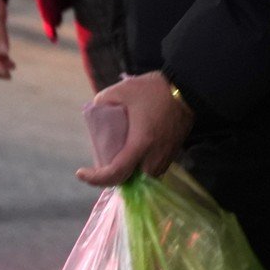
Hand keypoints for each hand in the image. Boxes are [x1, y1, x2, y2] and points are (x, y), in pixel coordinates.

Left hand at [77, 71, 195, 185]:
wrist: (188, 91)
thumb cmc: (155, 90)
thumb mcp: (123, 90)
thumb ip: (102, 100)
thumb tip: (93, 112)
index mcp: (141, 143)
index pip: (116, 173)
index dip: (96, 178)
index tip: (81, 172)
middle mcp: (154, 157)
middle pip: (128, 179)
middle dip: (112, 175)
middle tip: (100, 161)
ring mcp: (165, 158)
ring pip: (141, 177)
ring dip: (127, 171)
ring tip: (116, 155)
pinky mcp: (172, 156)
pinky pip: (151, 170)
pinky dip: (140, 166)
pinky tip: (134, 151)